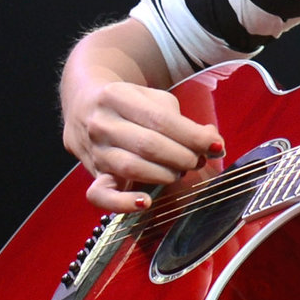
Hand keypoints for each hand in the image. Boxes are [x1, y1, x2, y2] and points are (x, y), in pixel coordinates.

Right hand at [65, 79, 222, 213]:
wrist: (84, 106)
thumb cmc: (128, 105)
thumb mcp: (153, 100)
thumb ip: (183, 121)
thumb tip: (213, 142)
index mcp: (117, 97)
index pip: (161, 120)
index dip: (192, 136)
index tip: (215, 145)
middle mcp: (102, 124)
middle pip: (148, 145)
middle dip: (182, 156)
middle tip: (198, 159)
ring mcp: (95, 151)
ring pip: (132, 168)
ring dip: (165, 174)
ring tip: (180, 171)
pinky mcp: (93, 174)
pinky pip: (101, 196)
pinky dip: (123, 203)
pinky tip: (146, 202)